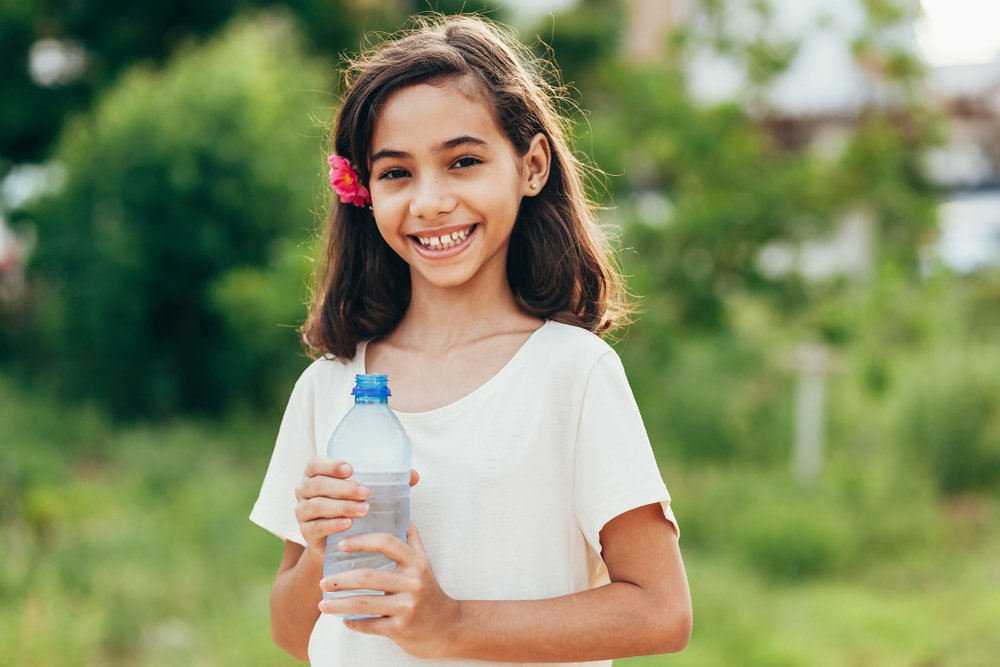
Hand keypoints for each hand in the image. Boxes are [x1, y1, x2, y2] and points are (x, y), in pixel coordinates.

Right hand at [294, 457, 419, 559]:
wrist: (337, 541)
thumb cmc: (353, 505)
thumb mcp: (365, 491)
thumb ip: (388, 481)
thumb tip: (413, 475)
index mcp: (316, 474)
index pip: (315, 464)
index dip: (330, 465)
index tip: (351, 469)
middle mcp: (304, 490)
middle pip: (317, 484)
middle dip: (342, 488)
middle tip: (366, 493)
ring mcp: (302, 511)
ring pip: (316, 505)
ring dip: (341, 506)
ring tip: (363, 510)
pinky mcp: (306, 533)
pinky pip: (315, 527)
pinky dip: (332, 525)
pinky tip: (348, 524)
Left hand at [318, 523, 460, 659]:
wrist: (446, 627)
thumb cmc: (429, 592)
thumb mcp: (425, 564)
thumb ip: (413, 541)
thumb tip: (403, 517)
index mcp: (416, 563)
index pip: (386, 543)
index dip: (361, 541)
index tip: (341, 545)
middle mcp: (413, 583)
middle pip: (368, 576)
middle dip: (340, 580)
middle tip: (323, 581)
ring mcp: (407, 607)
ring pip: (364, 603)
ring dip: (339, 604)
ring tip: (322, 604)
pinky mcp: (401, 629)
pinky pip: (370, 625)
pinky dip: (353, 623)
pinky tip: (343, 620)